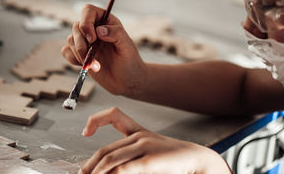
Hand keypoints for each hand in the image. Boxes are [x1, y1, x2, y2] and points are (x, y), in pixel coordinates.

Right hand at [61, 4, 146, 95]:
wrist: (126, 81)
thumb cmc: (130, 61)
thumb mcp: (127, 46)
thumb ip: (116, 34)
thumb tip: (99, 30)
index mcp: (106, 21)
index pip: (88, 11)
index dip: (86, 22)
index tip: (92, 39)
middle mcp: (94, 28)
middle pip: (77, 27)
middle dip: (82, 44)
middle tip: (92, 57)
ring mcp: (85, 41)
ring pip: (71, 39)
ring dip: (80, 54)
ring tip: (95, 66)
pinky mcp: (79, 53)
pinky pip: (66, 51)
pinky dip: (73, 59)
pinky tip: (87, 66)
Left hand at [81, 107, 231, 173]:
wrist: (197, 161)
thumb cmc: (173, 161)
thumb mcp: (149, 155)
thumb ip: (130, 159)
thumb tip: (111, 169)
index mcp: (139, 132)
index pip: (114, 115)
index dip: (97, 120)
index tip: (86, 132)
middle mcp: (140, 136)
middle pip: (106, 149)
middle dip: (90, 165)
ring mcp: (145, 146)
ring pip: (111, 158)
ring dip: (97, 172)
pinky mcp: (150, 159)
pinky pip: (125, 167)